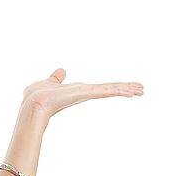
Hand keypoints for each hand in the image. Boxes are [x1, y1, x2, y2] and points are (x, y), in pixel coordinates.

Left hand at [22, 68, 144, 120]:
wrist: (32, 105)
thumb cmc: (36, 96)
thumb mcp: (48, 83)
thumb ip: (56, 78)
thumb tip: (61, 71)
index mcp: (78, 90)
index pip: (100, 88)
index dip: (113, 87)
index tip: (126, 87)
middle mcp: (84, 92)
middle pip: (108, 88)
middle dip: (125, 88)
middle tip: (142, 89)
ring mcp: (85, 93)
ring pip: (110, 89)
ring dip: (126, 89)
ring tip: (142, 90)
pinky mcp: (84, 94)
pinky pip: (104, 91)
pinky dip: (117, 91)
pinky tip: (130, 92)